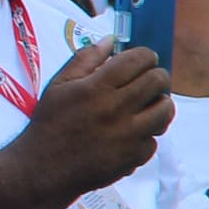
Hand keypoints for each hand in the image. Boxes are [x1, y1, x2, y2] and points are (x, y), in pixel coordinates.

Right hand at [16, 43, 171, 193]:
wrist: (42, 169)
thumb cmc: (50, 123)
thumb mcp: (60, 85)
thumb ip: (86, 59)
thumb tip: (111, 40)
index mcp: (97, 88)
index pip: (139, 60)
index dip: (145, 56)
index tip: (142, 62)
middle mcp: (116, 109)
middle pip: (159, 81)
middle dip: (157, 77)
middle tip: (147, 82)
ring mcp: (128, 135)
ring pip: (166, 110)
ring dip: (159, 105)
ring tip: (145, 106)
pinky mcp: (134, 157)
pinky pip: (155, 139)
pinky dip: (146, 135)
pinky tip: (130, 133)